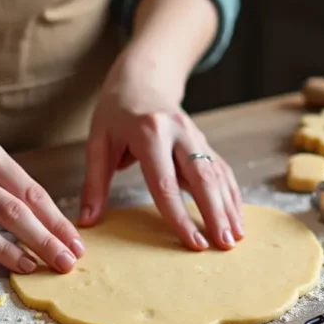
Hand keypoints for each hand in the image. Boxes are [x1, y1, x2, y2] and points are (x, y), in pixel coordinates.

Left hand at [78, 53, 243, 250]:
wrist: (142, 78)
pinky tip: (237, 217)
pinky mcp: (203, 142)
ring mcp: (195, 136)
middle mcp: (179, 133)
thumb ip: (94, 183)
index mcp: (149, 133)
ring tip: (236, 237)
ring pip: (217, 174)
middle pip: (202, 178)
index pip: (165, 183)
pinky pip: (221, 169)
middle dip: (215, 213)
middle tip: (224, 245)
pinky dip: (231, 194)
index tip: (193, 242)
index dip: (180, 216)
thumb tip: (87, 221)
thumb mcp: (98, 142)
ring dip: (229, 206)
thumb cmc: (116, 111)